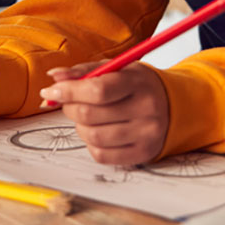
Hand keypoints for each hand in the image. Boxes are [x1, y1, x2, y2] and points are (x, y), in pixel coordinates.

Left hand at [38, 62, 168, 165]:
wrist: (173, 106)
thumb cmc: (137, 85)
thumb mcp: (116, 69)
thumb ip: (84, 71)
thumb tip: (54, 78)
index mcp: (138, 82)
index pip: (98, 89)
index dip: (68, 91)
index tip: (50, 92)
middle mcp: (146, 109)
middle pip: (90, 114)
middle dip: (70, 107)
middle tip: (69, 102)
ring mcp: (146, 134)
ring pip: (92, 136)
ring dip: (79, 127)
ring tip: (86, 117)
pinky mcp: (142, 153)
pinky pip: (102, 155)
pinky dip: (90, 144)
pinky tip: (98, 131)